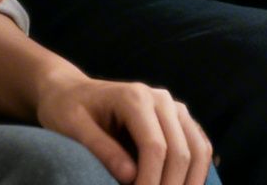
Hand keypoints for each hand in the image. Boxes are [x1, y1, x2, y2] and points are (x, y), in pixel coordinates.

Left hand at [36, 73, 212, 184]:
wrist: (72, 91)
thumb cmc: (67, 109)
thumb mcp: (73, 127)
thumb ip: (101, 149)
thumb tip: (131, 177)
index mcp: (134, 97)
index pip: (155, 147)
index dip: (151, 182)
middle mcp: (160, 99)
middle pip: (182, 151)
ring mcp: (173, 107)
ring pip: (199, 149)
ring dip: (190, 183)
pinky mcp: (179, 119)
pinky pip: (199, 146)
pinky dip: (195, 173)